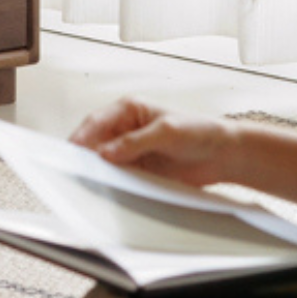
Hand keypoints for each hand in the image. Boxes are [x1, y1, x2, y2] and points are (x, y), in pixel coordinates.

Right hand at [69, 99, 236, 186]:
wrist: (222, 155)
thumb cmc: (200, 131)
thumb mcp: (166, 132)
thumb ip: (135, 142)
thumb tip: (107, 151)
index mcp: (129, 109)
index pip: (97, 121)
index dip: (83, 136)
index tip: (74, 151)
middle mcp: (126, 128)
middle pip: (95, 141)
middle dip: (86, 154)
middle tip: (78, 170)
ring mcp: (131, 149)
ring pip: (104, 160)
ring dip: (98, 170)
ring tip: (91, 181)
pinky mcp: (139, 168)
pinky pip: (119, 175)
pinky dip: (112, 181)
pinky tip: (109, 188)